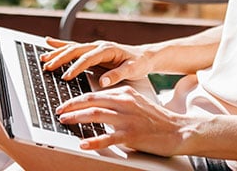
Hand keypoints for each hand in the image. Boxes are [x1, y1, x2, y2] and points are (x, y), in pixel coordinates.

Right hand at [41, 37, 153, 87]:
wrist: (144, 56)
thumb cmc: (139, 63)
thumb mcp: (133, 70)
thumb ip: (118, 75)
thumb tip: (104, 81)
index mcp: (107, 50)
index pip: (87, 58)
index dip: (76, 67)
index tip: (65, 77)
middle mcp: (98, 46)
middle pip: (76, 50)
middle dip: (60, 58)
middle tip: (47, 67)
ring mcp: (94, 47)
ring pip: (72, 47)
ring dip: (57, 52)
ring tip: (43, 58)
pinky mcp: (92, 51)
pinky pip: (74, 47)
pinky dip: (60, 45)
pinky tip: (48, 43)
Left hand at [56, 86, 190, 155]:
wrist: (178, 130)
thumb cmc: (155, 118)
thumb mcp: (135, 102)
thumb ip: (117, 101)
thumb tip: (97, 105)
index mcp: (125, 93)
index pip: (95, 93)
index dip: (77, 98)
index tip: (64, 103)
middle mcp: (125, 102)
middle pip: (91, 101)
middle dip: (71, 106)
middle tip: (58, 111)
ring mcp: (128, 119)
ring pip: (96, 115)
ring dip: (76, 118)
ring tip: (64, 121)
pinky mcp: (131, 135)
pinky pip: (107, 138)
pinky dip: (93, 141)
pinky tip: (83, 144)